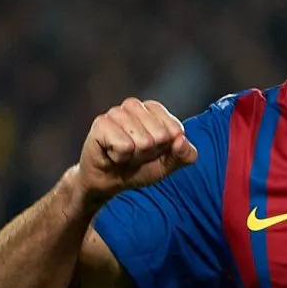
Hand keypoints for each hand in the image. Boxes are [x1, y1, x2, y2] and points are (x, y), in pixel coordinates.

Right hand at [74, 98, 197, 202]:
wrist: (110, 181)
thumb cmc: (140, 167)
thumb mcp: (169, 164)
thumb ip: (185, 154)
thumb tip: (181, 140)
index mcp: (154, 109)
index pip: (175, 130)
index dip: (166, 148)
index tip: (153, 151)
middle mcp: (135, 105)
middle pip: (160, 135)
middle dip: (150, 152)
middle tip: (136, 154)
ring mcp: (116, 112)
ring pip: (143, 141)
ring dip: (135, 156)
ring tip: (124, 154)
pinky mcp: (101, 123)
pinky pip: (124, 146)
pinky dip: (120, 157)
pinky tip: (112, 154)